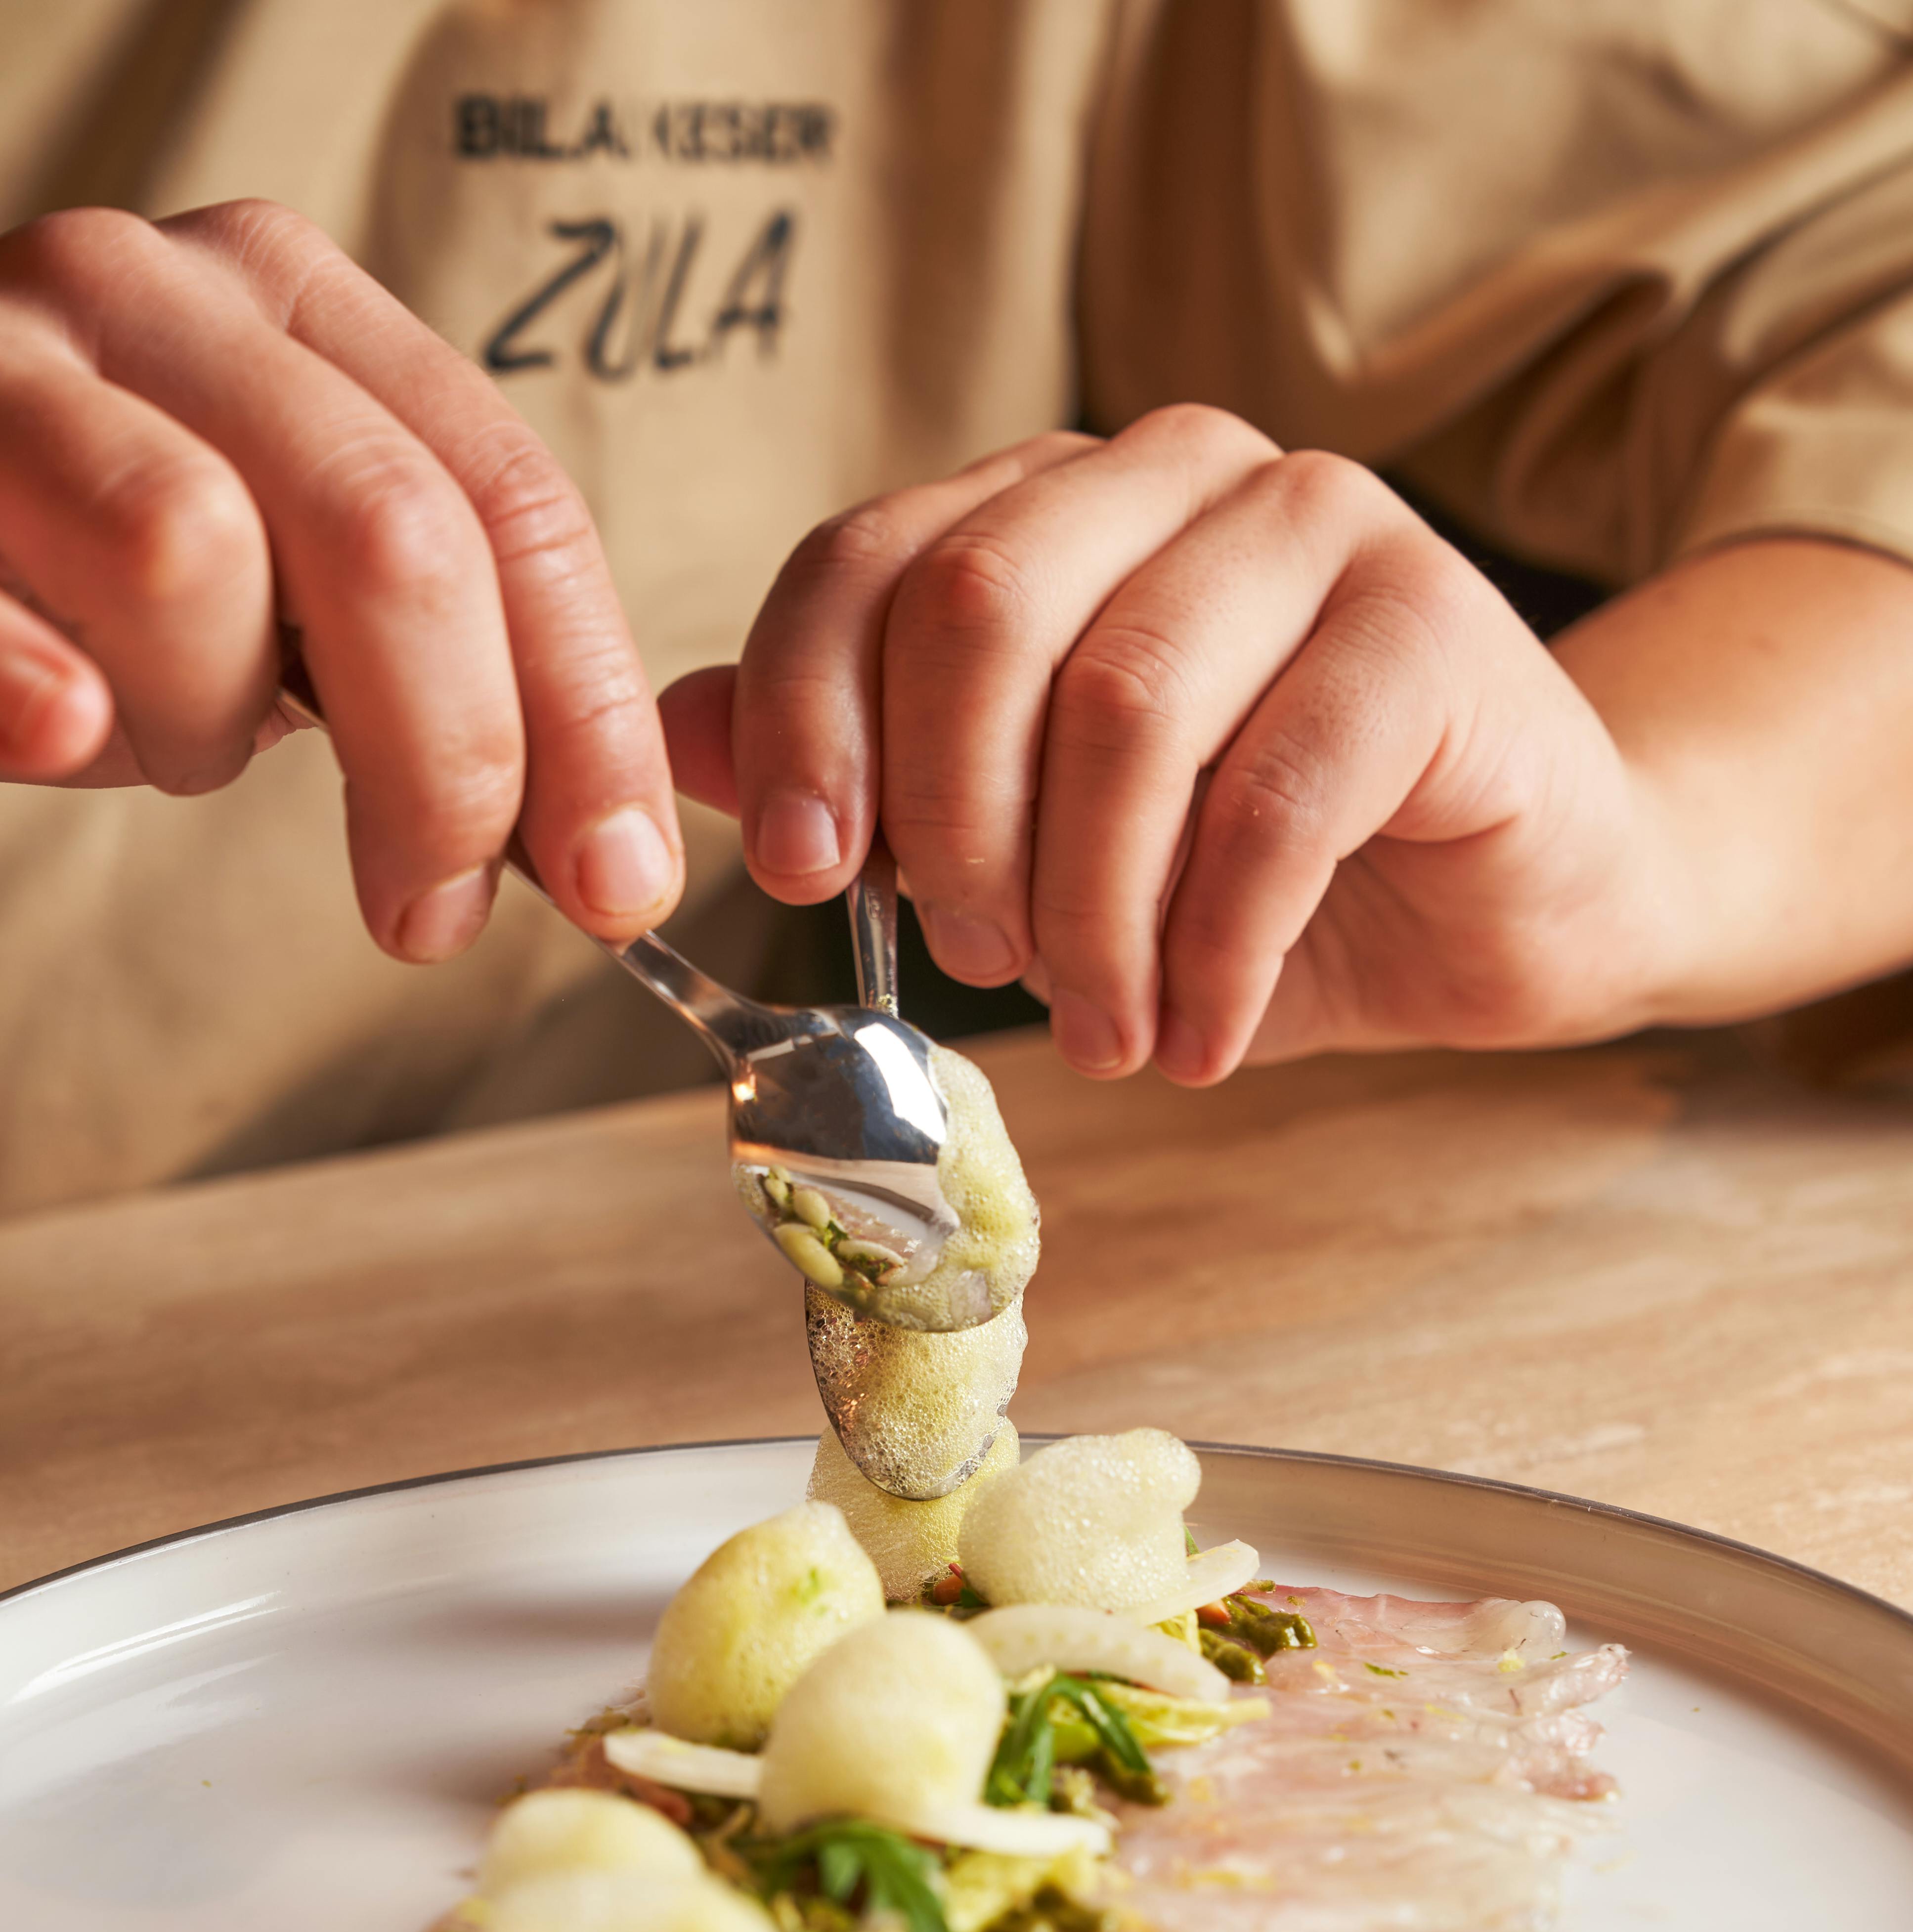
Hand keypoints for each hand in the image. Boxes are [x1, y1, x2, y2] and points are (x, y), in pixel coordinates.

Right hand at [0, 202, 682, 958]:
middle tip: (432, 908)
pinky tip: (67, 724)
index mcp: (291, 304)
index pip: (513, 503)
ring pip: (189, 553)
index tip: (619, 877)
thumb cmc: (87, 564)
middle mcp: (151, 294)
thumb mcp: (277, 571)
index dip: (589, 712)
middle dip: (448, 759)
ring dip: (205, 719)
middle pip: (391, 535)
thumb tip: (599, 848)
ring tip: (163, 738)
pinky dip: (34, 681)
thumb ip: (425, 651)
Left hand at [659, 408, 1668, 1079]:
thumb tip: (674, 740)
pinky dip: (1212, 951)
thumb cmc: (1257, 872)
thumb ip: (868, 776)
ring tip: (1109, 1033)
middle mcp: (1177, 471)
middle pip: (982, 607)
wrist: (1500, 896)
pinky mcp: (1432, 624)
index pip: (869, 561)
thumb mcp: (1037, 840)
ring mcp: (1317, 525)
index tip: (810, 879)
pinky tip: (1200, 1038)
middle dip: (956, 825)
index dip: (808, 718)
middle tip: (985, 970)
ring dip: (1090, 916)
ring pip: (1126, 708)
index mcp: (1058, 500)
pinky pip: (1272, 798)